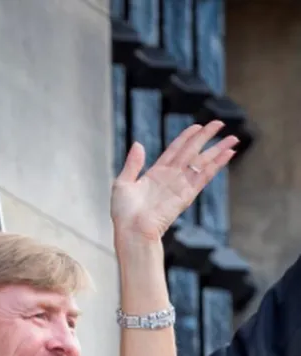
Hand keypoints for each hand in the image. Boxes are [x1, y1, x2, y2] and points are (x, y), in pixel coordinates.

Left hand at [111, 121, 237, 244]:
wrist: (132, 230)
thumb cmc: (124, 213)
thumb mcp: (122, 184)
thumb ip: (132, 164)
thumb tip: (138, 144)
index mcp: (155, 173)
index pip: (174, 150)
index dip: (186, 137)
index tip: (198, 126)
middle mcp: (170, 178)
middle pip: (192, 152)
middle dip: (206, 137)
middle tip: (220, 124)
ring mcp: (180, 185)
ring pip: (202, 162)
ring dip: (217, 149)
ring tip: (233, 138)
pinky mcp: (187, 194)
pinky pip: (204, 175)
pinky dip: (217, 164)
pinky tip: (228, 154)